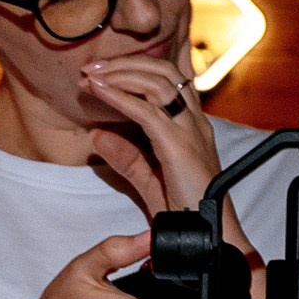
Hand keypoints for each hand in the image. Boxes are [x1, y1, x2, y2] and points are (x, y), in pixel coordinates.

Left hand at [83, 57, 257, 269]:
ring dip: (120, 74)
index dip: (136, 69)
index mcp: (191, 126)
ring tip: (92, 73)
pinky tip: (100, 91)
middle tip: (91, 66)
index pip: (168, 80)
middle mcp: (195, 121)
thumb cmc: (184, 212)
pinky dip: (120, 97)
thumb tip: (97, 136)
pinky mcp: (179, 147)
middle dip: (125, 63)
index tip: (103, 71)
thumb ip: (126, 157)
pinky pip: (147, 112)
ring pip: (156, 83)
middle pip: (163, 72)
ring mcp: (190, 132)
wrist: (206, 236)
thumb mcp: (149, 179)